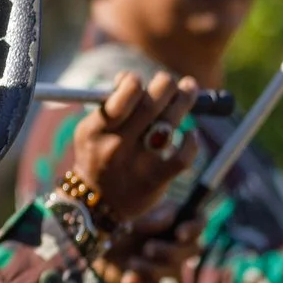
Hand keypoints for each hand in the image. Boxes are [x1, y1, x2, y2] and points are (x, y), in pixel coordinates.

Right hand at [62, 71, 203, 224]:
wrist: (95, 204)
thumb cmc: (98, 156)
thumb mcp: (91, 130)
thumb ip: (108, 104)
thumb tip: (129, 78)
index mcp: (96, 129)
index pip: (121, 97)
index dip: (134, 82)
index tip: (139, 81)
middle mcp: (116, 145)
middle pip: (150, 105)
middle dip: (166, 85)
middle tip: (172, 82)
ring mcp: (137, 164)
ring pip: (168, 124)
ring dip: (183, 101)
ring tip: (189, 90)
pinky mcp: (155, 180)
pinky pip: (182, 158)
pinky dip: (191, 142)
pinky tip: (190, 134)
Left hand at [94, 208, 200, 282]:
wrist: (88, 242)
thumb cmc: (115, 219)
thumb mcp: (136, 210)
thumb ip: (157, 214)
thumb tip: (168, 222)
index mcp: (173, 219)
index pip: (198, 221)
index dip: (194, 228)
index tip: (179, 233)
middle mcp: (174, 243)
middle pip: (192, 251)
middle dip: (170, 252)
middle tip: (148, 248)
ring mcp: (163, 264)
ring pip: (173, 271)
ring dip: (152, 268)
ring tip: (131, 262)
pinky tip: (128, 280)